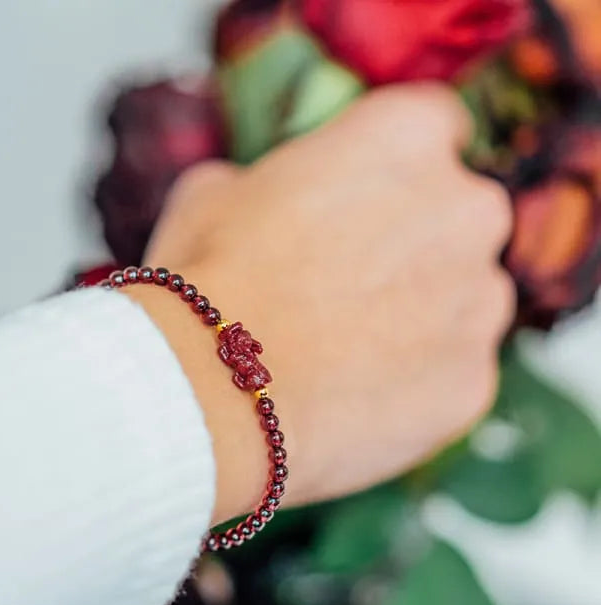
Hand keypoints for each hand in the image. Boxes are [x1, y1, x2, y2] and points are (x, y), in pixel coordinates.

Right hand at [129, 83, 514, 524]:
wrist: (216, 389)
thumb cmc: (208, 279)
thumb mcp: (216, 192)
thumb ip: (275, 178)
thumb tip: (274, 198)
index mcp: (407, 136)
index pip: (436, 126)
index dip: (394, 168)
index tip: (366, 200)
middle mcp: (467, 208)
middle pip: (460, 216)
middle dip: (417, 242)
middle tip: (349, 283)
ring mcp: (480, 301)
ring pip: (466, 298)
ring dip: (423, 314)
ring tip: (349, 349)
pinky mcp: (473, 382)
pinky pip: (452, 372)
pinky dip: (417, 382)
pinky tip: (358, 394)